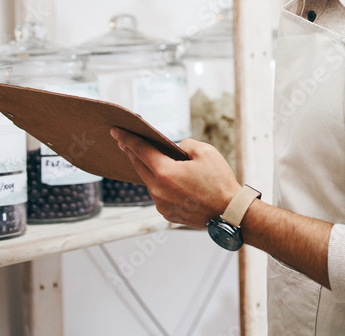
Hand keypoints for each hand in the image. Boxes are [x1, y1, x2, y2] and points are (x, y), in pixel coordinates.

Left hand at [112, 129, 239, 228]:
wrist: (229, 213)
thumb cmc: (219, 182)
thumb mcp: (205, 151)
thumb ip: (184, 145)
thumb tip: (175, 149)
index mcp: (165, 172)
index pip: (140, 150)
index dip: (127, 138)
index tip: (116, 131)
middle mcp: (158, 190)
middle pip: (139, 166)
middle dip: (131, 152)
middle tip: (124, 141)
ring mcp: (161, 204)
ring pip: (149, 181)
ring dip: (148, 169)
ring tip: (150, 158)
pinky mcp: (166, 213)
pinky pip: (158, 194)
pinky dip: (159, 184)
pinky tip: (167, 178)